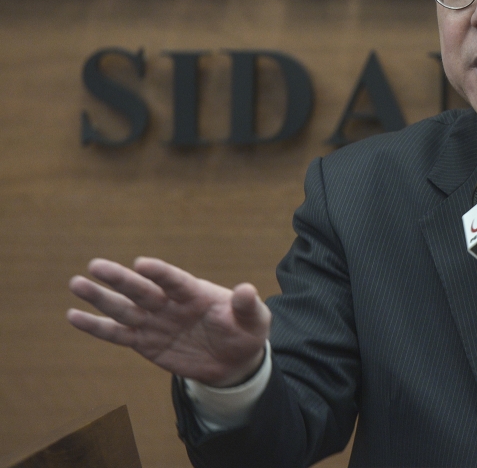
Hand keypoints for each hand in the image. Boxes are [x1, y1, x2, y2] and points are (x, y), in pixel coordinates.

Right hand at [68, 257, 270, 387]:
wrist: (235, 359)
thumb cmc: (245, 331)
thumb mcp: (254, 320)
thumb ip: (247, 306)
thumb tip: (247, 289)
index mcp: (196, 293)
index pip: (175, 281)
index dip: (160, 272)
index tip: (142, 264)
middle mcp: (170, 304)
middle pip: (142, 290)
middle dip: (120, 279)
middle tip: (95, 265)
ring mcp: (156, 322)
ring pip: (124, 309)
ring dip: (100, 297)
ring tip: (76, 283)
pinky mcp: (145, 342)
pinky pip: (118, 334)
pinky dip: (97, 326)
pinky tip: (74, 316)